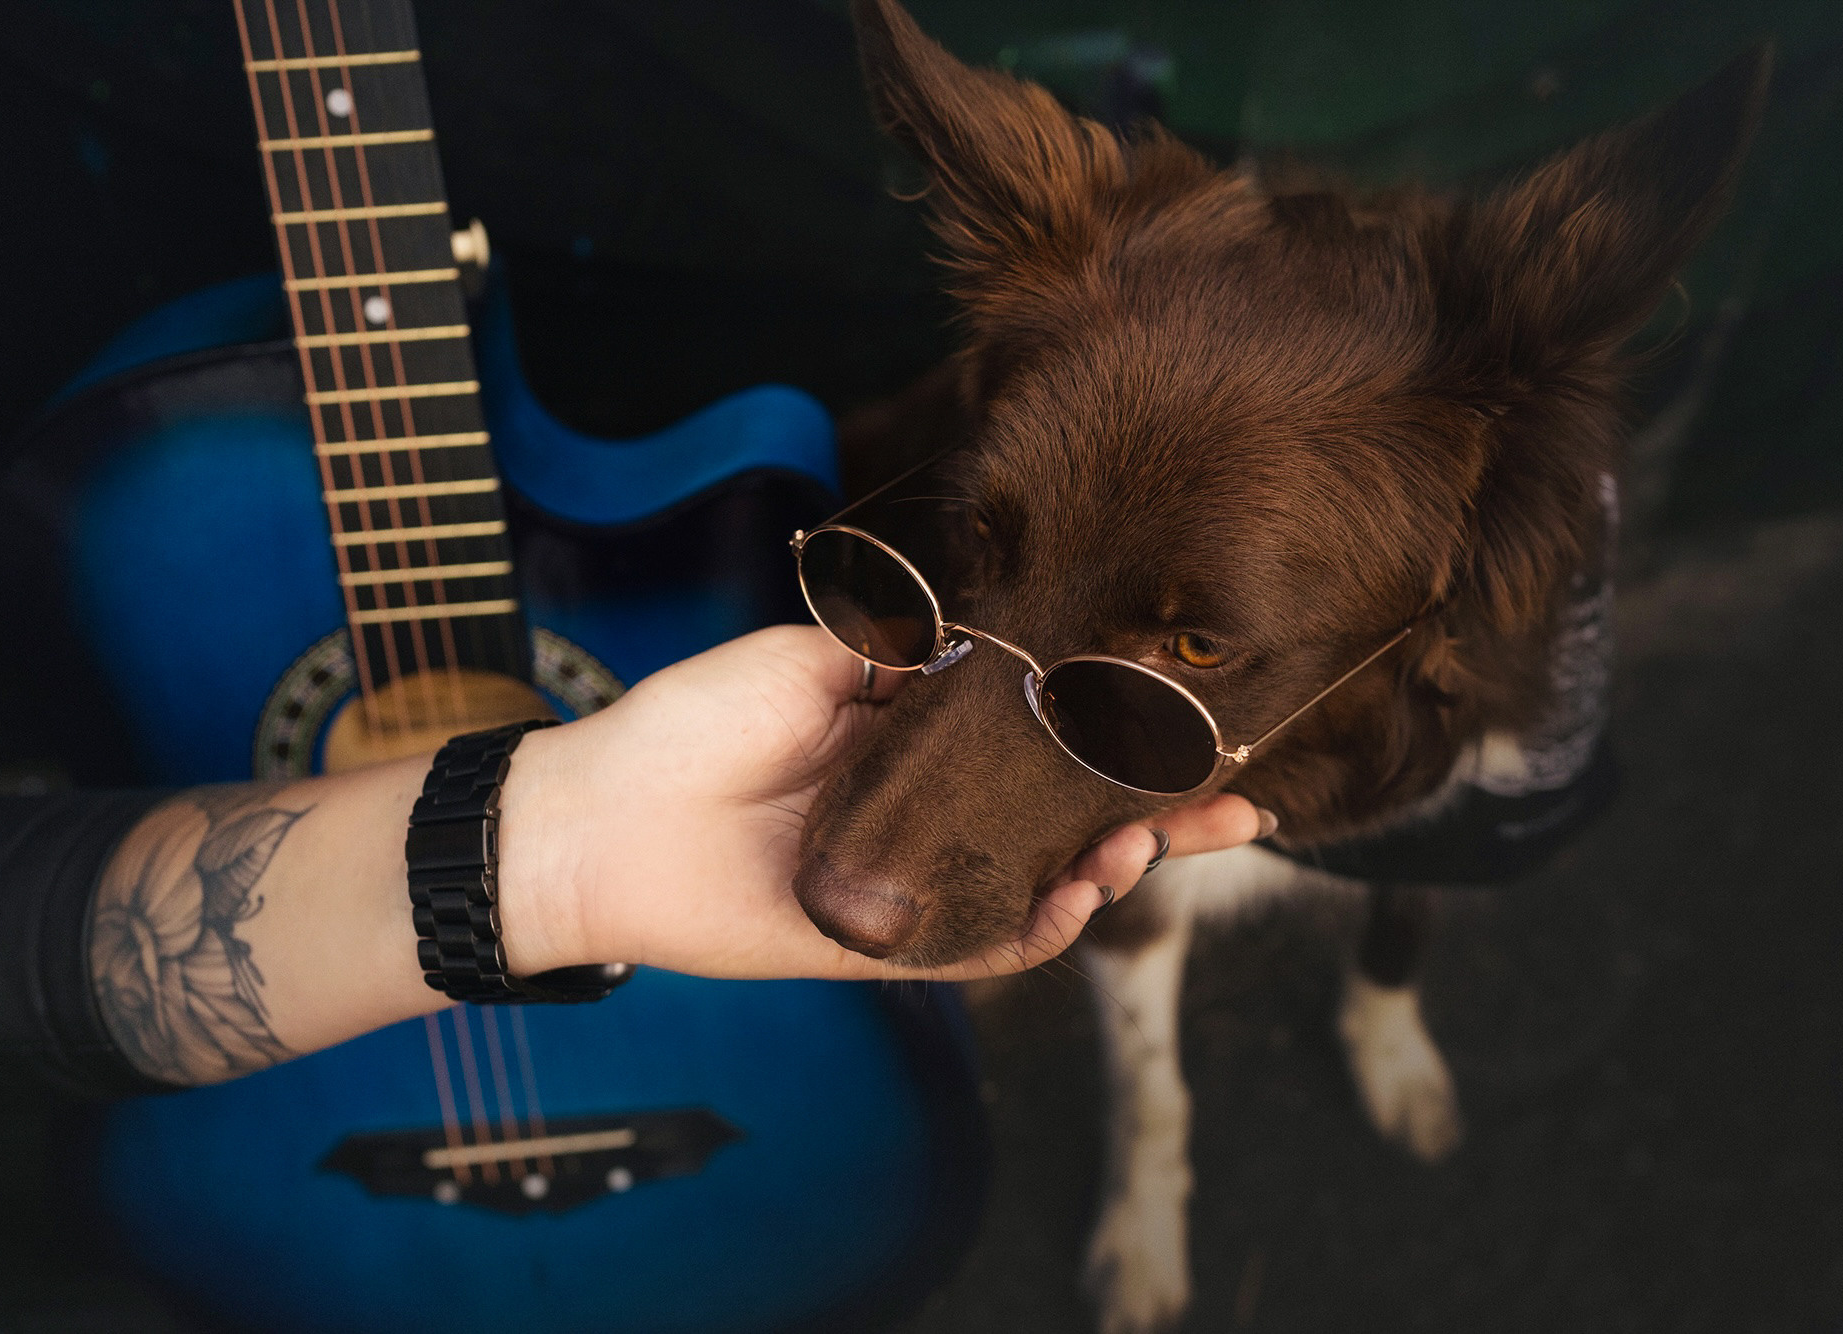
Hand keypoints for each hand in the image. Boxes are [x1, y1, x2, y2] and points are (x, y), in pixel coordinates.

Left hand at [498, 625, 1269, 981]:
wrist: (605, 817)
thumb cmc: (695, 723)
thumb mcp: (809, 657)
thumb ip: (906, 647)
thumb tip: (1001, 627)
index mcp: (921, 741)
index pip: (1046, 737)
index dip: (1119, 728)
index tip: (1189, 709)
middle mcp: (939, 815)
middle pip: (1071, 819)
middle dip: (1161, 813)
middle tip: (1237, 800)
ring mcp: (924, 884)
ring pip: (1048, 887)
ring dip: (1115, 867)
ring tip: (1150, 838)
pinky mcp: (892, 945)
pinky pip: (987, 949)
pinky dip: (1044, 931)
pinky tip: (1082, 896)